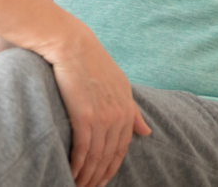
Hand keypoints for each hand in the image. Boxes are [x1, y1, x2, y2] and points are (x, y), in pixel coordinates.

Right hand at [47, 24, 150, 186]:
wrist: (71, 45)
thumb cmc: (90, 61)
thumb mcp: (119, 84)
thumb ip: (132, 110)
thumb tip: (147, 132)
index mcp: (127, 107)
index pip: (123, 147)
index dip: (112, 167)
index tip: (102, 179)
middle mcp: (118, 114)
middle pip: (110, 156)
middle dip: (99, 177)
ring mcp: (103, 116)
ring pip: (97, 157)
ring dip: (87, 176)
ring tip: (78, 186)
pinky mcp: (84, 116)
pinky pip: (83, 150)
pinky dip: (77, 166)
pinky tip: (71, 173)